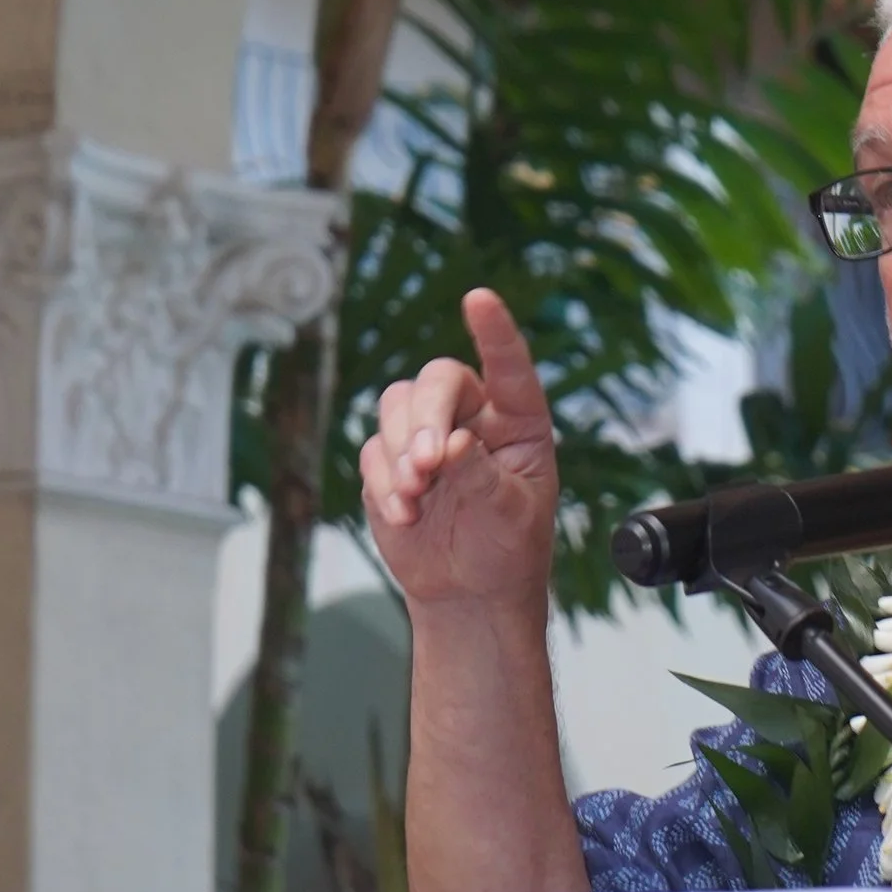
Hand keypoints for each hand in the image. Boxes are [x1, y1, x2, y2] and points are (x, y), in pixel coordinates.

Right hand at [360, 287, 557, 619]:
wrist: (470, 592)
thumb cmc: (507, 549)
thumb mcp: (510, 516)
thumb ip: (483, 477)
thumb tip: (452, 444)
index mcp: (517, 421)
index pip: (508, 367)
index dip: (494, 333)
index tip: (478, 299)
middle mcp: (472, 416)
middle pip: (436, 381)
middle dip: (426, 417)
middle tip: (427, 464)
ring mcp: (427, 435)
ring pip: (397, 406)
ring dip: (399, 449)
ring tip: (416, 497)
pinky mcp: (389, 462)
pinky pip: (373, 452)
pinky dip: (385, 483)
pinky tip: (406, 516)